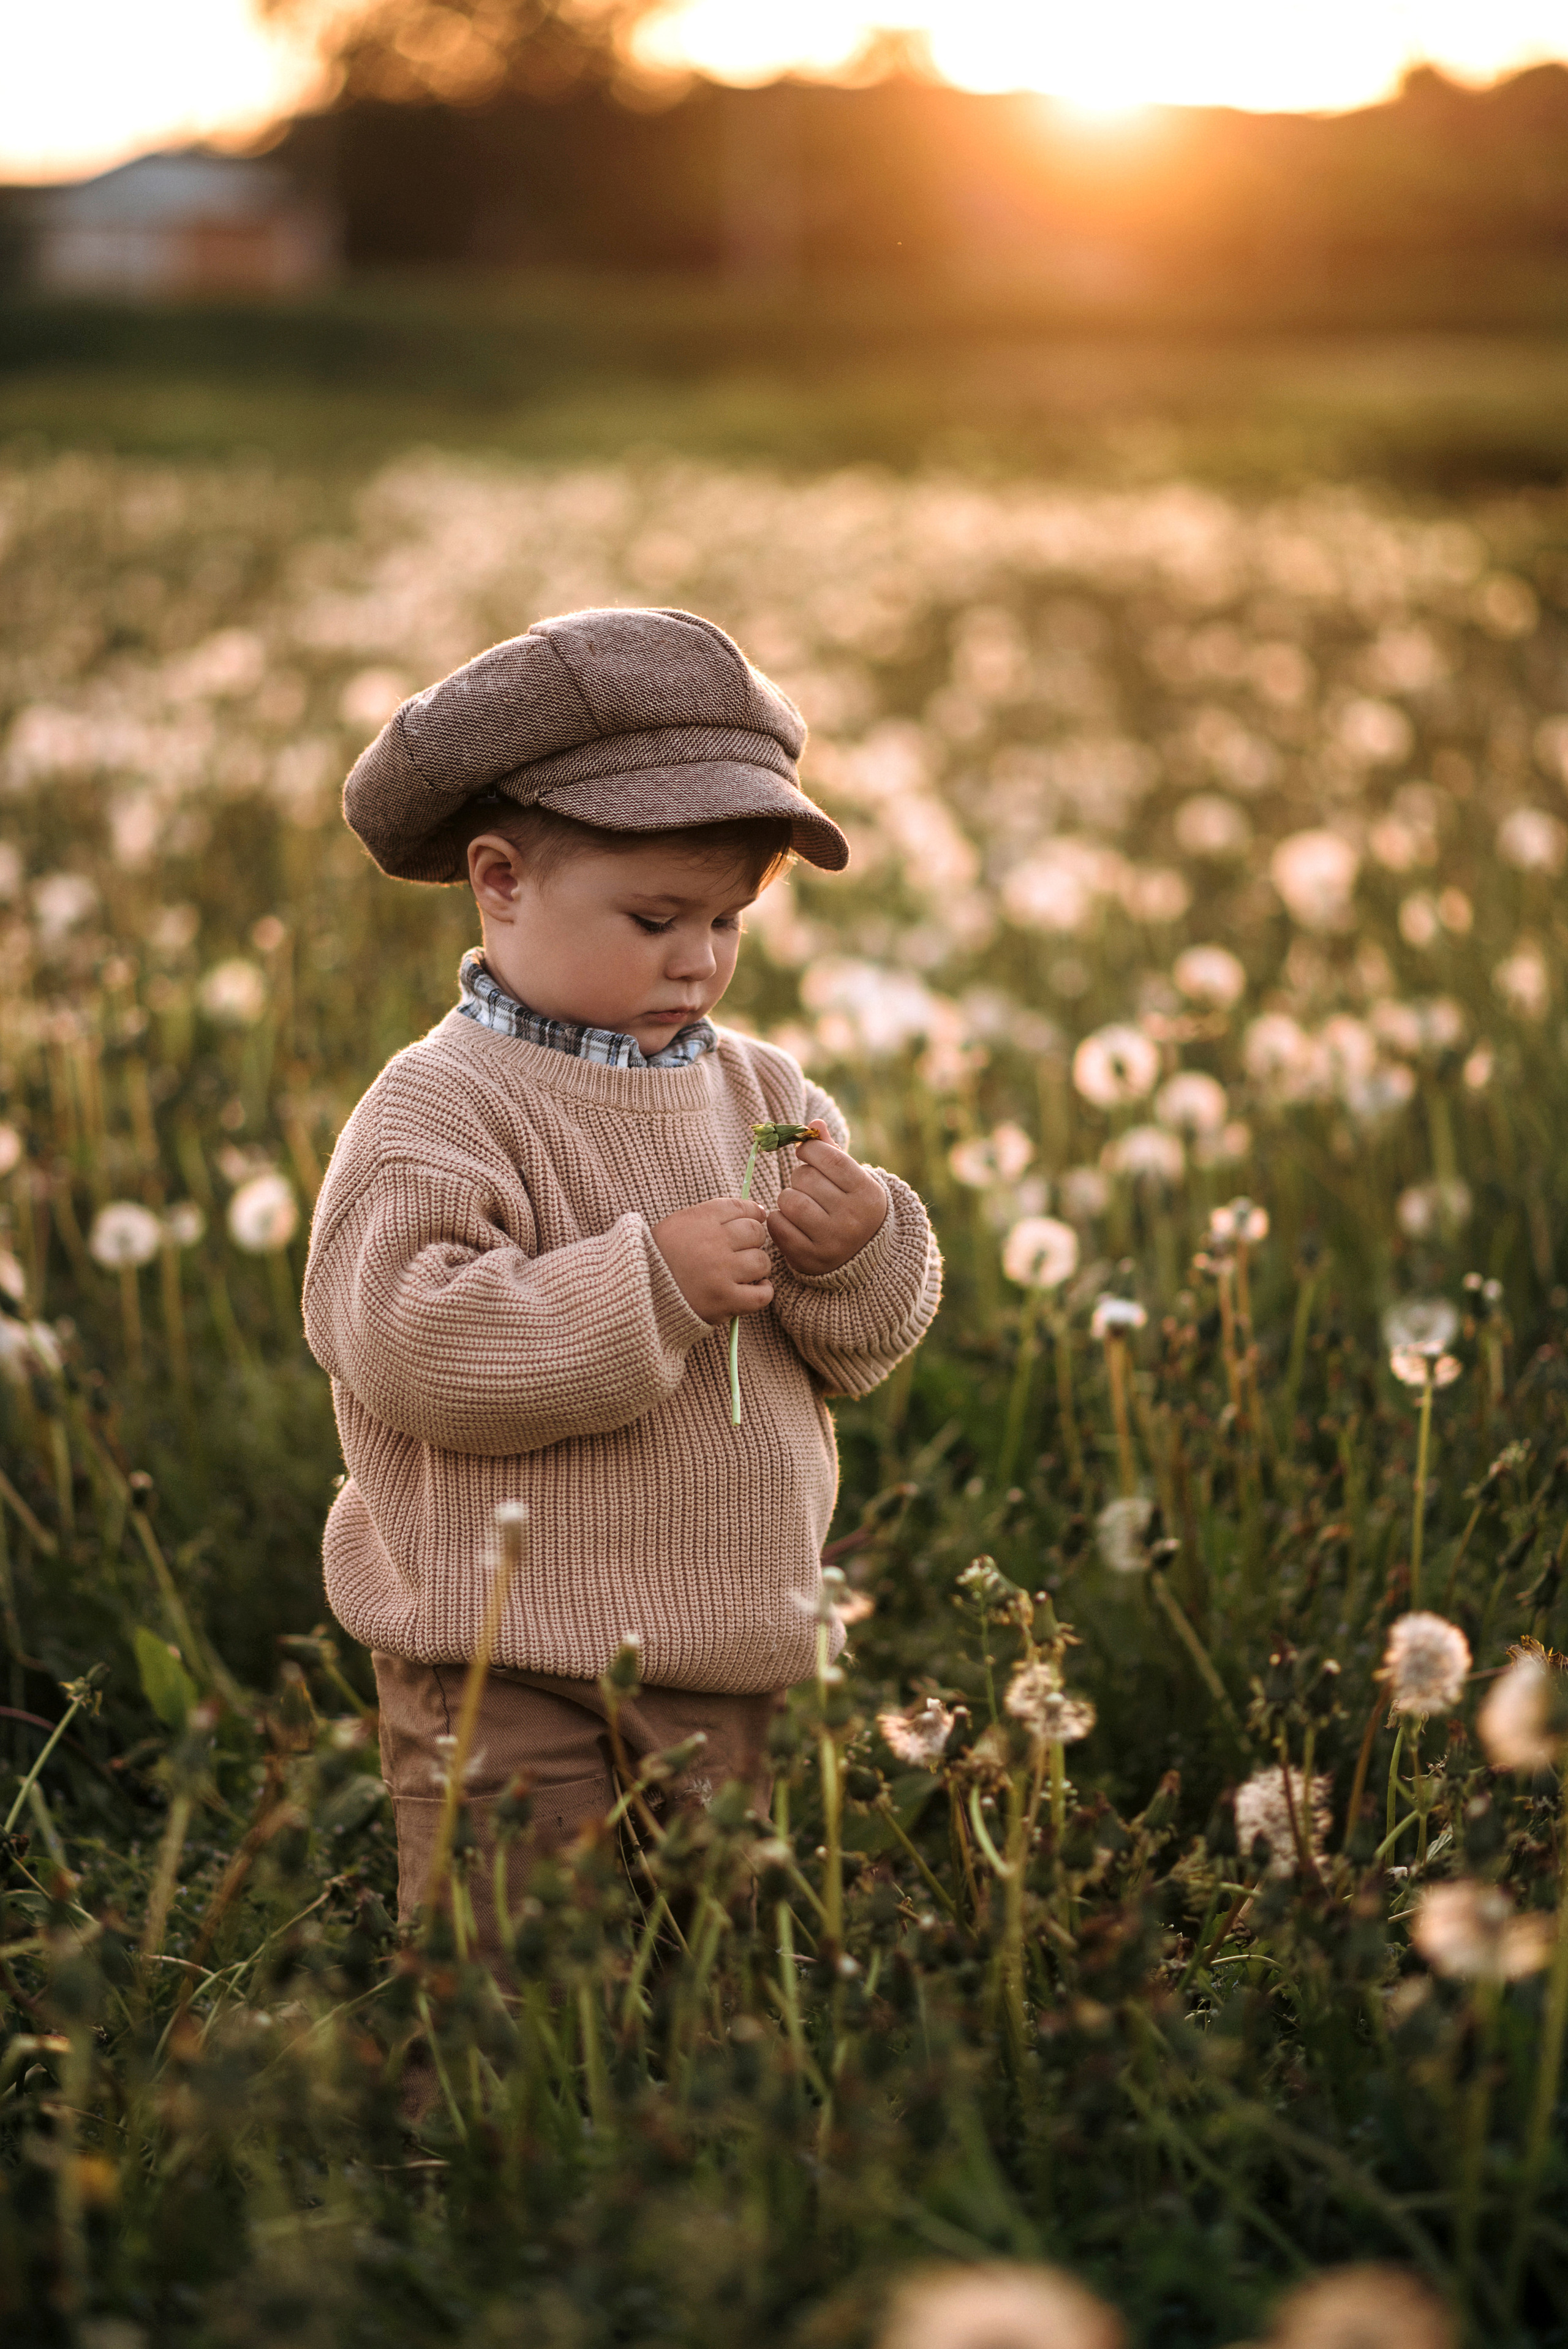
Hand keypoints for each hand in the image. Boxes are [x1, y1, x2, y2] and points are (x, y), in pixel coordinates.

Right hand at [651, 1197, 772, 1326]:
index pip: (742, 1207)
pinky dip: (762, 1292)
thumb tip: (759, 1211)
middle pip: (756, 1232)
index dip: (753, 1214)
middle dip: (753, 1241)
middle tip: (741, 1252)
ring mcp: (720, 1272)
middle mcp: (712, 1242)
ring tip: (743, 1274)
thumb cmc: (659, 1259)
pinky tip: (751, 1290)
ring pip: (762, 1262)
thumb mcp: (677, 1225)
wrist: (637, 1294)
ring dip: (757, 1268)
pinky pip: (762, 1294)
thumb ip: (712, 1215)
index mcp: (699, 1219)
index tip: (753, 1222)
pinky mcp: (725, 1300)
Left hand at [767, 1125, 887, 1275]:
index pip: (830, 1158)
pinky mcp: (809, 1259)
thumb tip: (814, 1123)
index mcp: (867, 1194)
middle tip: (807, 1184)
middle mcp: (852, 1219)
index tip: (806, 1152)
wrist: (863, 1255)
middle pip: (805, 1179)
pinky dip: (778, 1218)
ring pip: (790, 1201)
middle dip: (800, 1176)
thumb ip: (832, 1150)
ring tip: (799, 1201)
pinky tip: (791, 1220)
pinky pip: (777, 1226)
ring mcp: (832, 1242)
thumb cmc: (852, 1205)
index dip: (810, 1149)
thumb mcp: (852, 1178)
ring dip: (788, 1196)